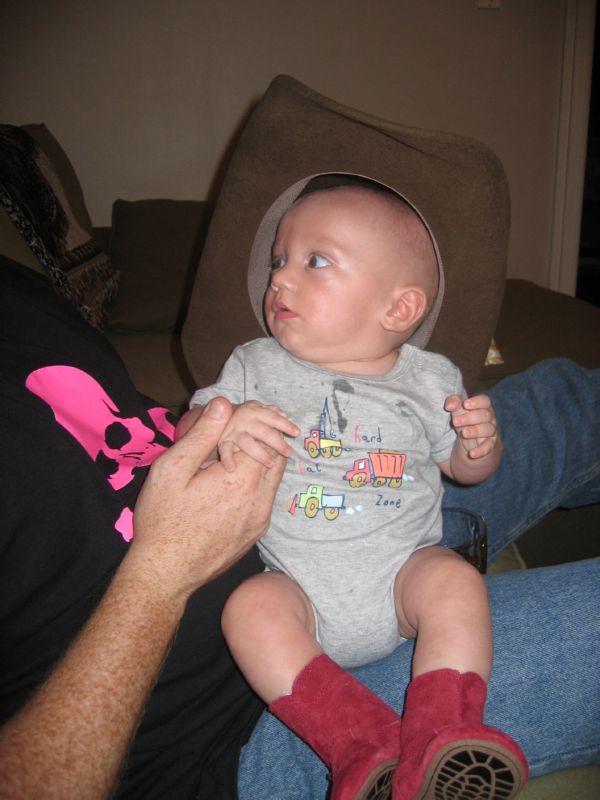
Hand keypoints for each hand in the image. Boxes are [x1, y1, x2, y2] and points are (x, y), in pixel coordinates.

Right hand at [124, 397, 285, 602]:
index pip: (265, 438)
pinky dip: (255, 484)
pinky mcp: (256, 533)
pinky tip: (229, 485)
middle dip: (263, 440)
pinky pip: (264, 499)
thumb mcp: (172, 470)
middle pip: (276, 457)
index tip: (237, 418)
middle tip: (241, 432)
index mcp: (240, 480)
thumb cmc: (162, 520)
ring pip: (272, 479)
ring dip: (259, 463)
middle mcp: (259, 500)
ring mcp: (260, 520)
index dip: (253, 423)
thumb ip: (202, 435)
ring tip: (233, 456)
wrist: (165, 574)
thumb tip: (224, 404)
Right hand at [218, 400, 298, 471]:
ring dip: (260, 454)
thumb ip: (272, 412)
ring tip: (271, 463)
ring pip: (248, 443)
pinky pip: (225, 451)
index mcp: (255, 410)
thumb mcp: (258, 410)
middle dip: (277, 443)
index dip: (285, 424)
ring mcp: (233, 431)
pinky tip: (232, 468)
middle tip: (288, 452)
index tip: (297, 432)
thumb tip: (285, 415)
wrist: (220, 416)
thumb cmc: (248, 417)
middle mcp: (243, 419)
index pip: (272, 417)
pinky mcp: (223, 441)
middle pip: (263, 431)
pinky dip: (228, 459)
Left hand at [445, 394, 498, 459]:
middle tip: (455, 422)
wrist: (472, 445)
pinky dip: (480, 451)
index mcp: (483, 407)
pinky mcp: (490, 446)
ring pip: (488, 429)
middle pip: (485, 415)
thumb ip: (454, 403)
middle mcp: (489, 419)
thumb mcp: (458, 412)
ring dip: (475, 431)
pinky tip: (471, 454)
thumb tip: (449, 405)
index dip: (476, 402)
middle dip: (470, 418)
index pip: (485, 401)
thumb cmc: (465, 422)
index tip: (465, 404)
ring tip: (463, 433)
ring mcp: (491, 432)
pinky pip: (488, 448)